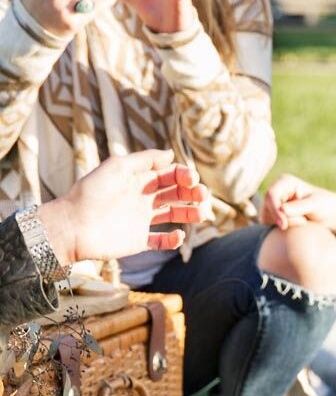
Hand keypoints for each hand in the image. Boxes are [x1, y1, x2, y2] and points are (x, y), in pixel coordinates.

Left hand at [38, 149, 206, 262]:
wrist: (73, 226)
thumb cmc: (92, 193)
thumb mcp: (118, 166)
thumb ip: (145, 159)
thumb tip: (171, 154)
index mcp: (137, 180)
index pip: (167, 175)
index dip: (182, 175)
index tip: (192, 179)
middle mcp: (141, 199)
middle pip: (174, 194)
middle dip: (191, 193)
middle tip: (202, 194)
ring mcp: (140, 221)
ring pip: (173, 215)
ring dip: (189, 213)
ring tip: (201, 214)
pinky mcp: (138, 241)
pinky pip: (161, 241)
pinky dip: (173, 240)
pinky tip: (178, 235)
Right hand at [260, 174, 335, 240]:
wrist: (331, 215)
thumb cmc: (326, 205)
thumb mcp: (316, 205)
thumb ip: (300, 207)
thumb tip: (281, 209)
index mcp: (285, 182)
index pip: (270, 195)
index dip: (274, 210)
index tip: (283, 225)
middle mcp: (277, 191)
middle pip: (266, 208)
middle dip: (282, 219)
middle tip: (303, 222)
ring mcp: (275, 204)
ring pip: (267, 218)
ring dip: (284, 224)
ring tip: (304, 221)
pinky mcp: (275, 215)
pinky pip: (271, 226)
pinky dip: (284, 228)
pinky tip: (299, 225)